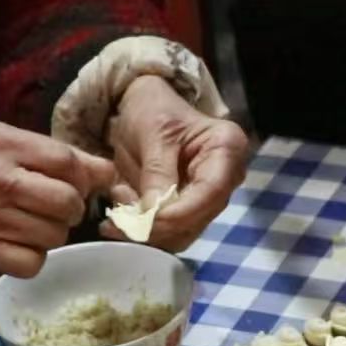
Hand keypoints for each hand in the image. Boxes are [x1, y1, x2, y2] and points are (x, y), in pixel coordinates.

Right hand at [0, 121, 116, 277]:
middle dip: (71, 208)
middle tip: (53, 207)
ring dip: (52, 233)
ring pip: (55, 235)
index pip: (67, 161)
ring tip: (29, 223)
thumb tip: (106, 171)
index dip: (84, 177)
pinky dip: (33, 258)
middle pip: (67, 202)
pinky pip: (33, 263)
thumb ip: (46, 151)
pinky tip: (16, 244)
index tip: (78, 183)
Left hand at [105, 75, 250, 250]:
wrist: (144, 110)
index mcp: (227, 149)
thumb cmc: (153, 110)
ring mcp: (207, 200)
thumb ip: (157, 172)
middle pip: (197, 219)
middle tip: (118, 215)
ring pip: (181, 234)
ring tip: (118, 202)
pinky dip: (140, 231)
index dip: (179, 212)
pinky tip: (120, 213)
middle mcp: (225, 180)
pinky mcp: (188, 213)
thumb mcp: (153, 132)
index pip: (210, 192)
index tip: (145, 218)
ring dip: (143, 229)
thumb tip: (154, 213)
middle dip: (156, 224)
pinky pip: (167, 234)